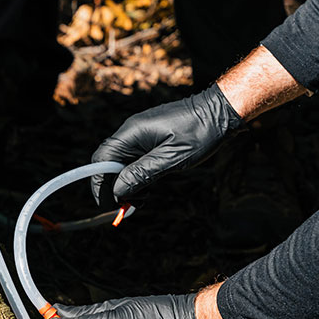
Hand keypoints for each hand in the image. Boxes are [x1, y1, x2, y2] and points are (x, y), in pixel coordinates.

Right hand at [90, 84, 244, 204]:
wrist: (220, 111)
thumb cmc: (199, 132)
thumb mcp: (171, 158)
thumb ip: (142, 173)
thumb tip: (117, 190)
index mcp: (132, 133)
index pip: (101, 159)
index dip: (99, 183)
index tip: (107, 204)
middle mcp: (131, 132)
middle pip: (108, 163)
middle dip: (113, 187)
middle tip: (127, 206)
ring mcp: (140, 134)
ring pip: (121, 164)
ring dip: (126, 184)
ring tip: (141, 200)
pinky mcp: (150, 139)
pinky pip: (134, 160)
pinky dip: (136, 177)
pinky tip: (147, 189)